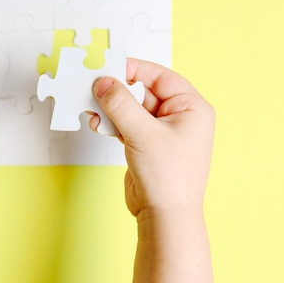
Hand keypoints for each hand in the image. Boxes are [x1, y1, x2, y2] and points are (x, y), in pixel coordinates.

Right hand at [90, 59, 214, 217]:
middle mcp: (179, 117)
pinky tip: (97, 123)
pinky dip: (111, 122)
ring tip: (92, 106)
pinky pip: (126, 124)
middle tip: (95, 86)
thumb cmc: (169, 179)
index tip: (110, 66)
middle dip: (118, 91)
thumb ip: (121, 104)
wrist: (164, 216)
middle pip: (143, 91)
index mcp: (191, 108)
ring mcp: (161, 132)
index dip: (134, 69)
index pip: (160, 77)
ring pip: (131, 108)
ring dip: (111, 107)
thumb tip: (104, 82)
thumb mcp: (143, 133)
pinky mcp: (145, 144)